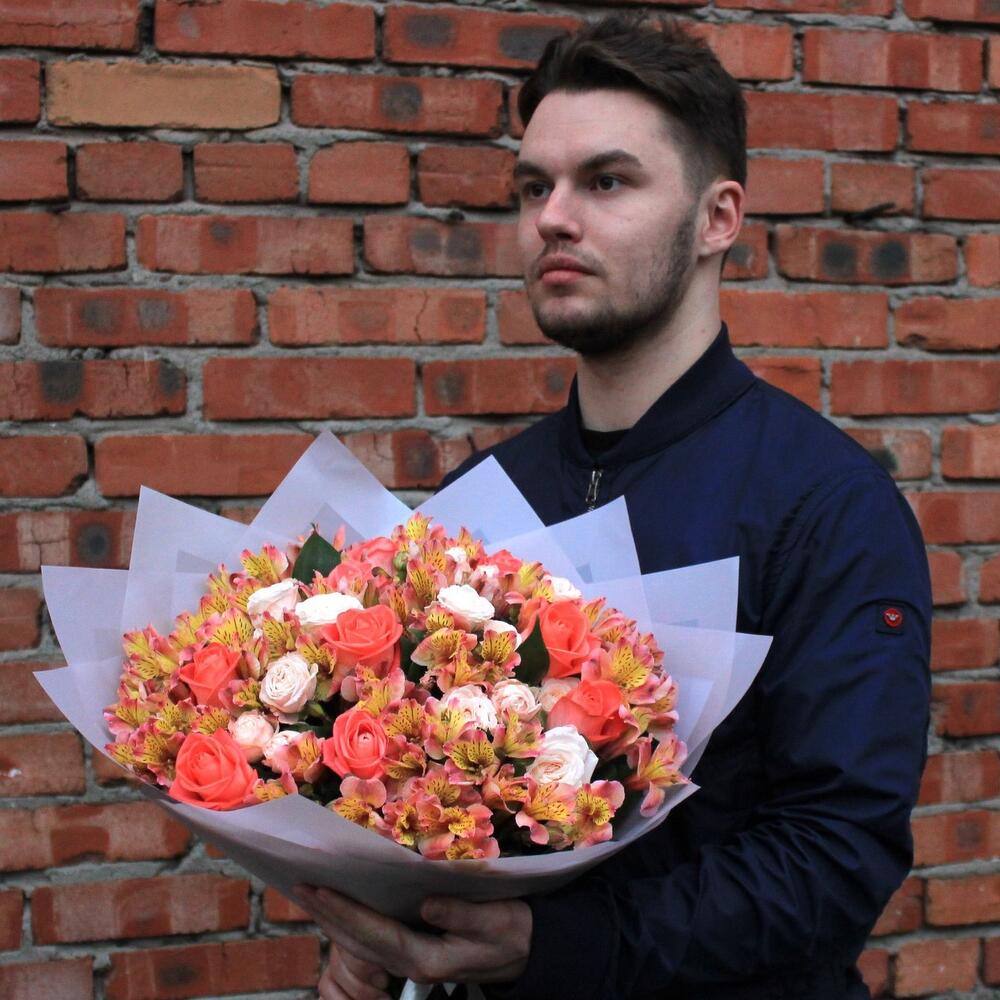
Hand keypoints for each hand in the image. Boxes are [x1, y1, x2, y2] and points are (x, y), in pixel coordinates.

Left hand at [295, 885, 531, 990]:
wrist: (527, 952)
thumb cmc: (514, 932)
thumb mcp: (497, 921)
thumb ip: (462, 914)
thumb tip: (427, 903)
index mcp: (428, 958)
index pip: (376, 934)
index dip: (346, 911)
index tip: (320, 889)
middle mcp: (412, 964)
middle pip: (359, 941)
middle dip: (328, 913)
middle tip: (299, 886)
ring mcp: (411, 961)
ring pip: (361, 942)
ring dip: (334, 918)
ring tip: (310, 893)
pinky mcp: (414, 950)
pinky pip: (373, 938)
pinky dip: (351, 920)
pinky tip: (340, 905)